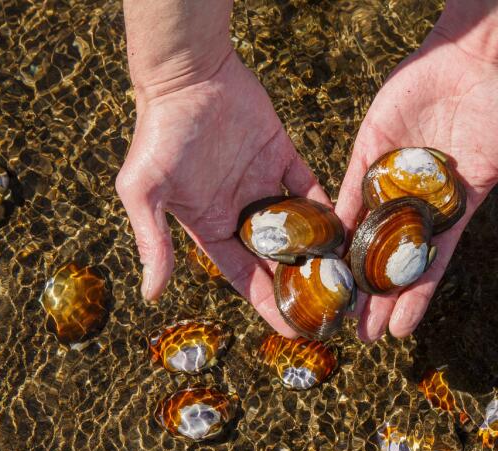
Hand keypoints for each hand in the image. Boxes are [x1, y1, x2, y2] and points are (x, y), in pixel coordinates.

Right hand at [115, 53, 326, 335]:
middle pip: (277, 260)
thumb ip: (153, 241)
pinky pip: (310, 188)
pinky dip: (329, 208)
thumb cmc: (159, 132)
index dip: (268, 304)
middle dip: (302, 287)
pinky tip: (352, 231)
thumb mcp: (145, 191)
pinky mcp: (282, 155)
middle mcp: (238, 211)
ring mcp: (262, 184)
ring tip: (352, 280)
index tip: (293, 331)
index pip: (245, 276)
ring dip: (322, 252)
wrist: (187, 72)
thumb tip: (150, 295)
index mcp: (209, 226)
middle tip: (334, 313)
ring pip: (299, 228)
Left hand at [336, 30, 497, 341]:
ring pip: (366, 232)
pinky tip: (322, 252)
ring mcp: (391, 176)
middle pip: (392, 258)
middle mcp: (418, 200)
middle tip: (361, 335)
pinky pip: (348, 189)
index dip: (415, 298)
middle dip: (378, 297)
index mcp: (454, 208)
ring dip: (351, 268)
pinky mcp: (370, 150)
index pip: (431, 264)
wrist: (477, 53)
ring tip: (335, 305)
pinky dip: (336, 221)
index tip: (401, 333)